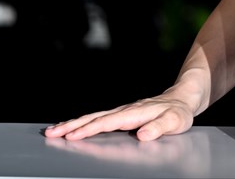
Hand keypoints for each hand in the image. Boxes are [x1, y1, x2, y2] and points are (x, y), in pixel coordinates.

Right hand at [44, 94, 194, 141]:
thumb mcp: (175, 121)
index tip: (72, 135)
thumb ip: (160, 127)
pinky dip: (83, 122)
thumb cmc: (179, 112)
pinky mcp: (122, 114)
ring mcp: (122, 112)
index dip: (90, 129)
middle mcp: (126, 110)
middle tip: (51, 132)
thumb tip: (143, 134)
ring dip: (73, 123)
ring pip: (94, 117)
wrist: (182, 98)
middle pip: (95, 117)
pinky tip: (72, 127)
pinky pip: (99, 118)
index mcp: (136, 113)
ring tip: (52, 130)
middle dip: (72, 125)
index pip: (108, 122)